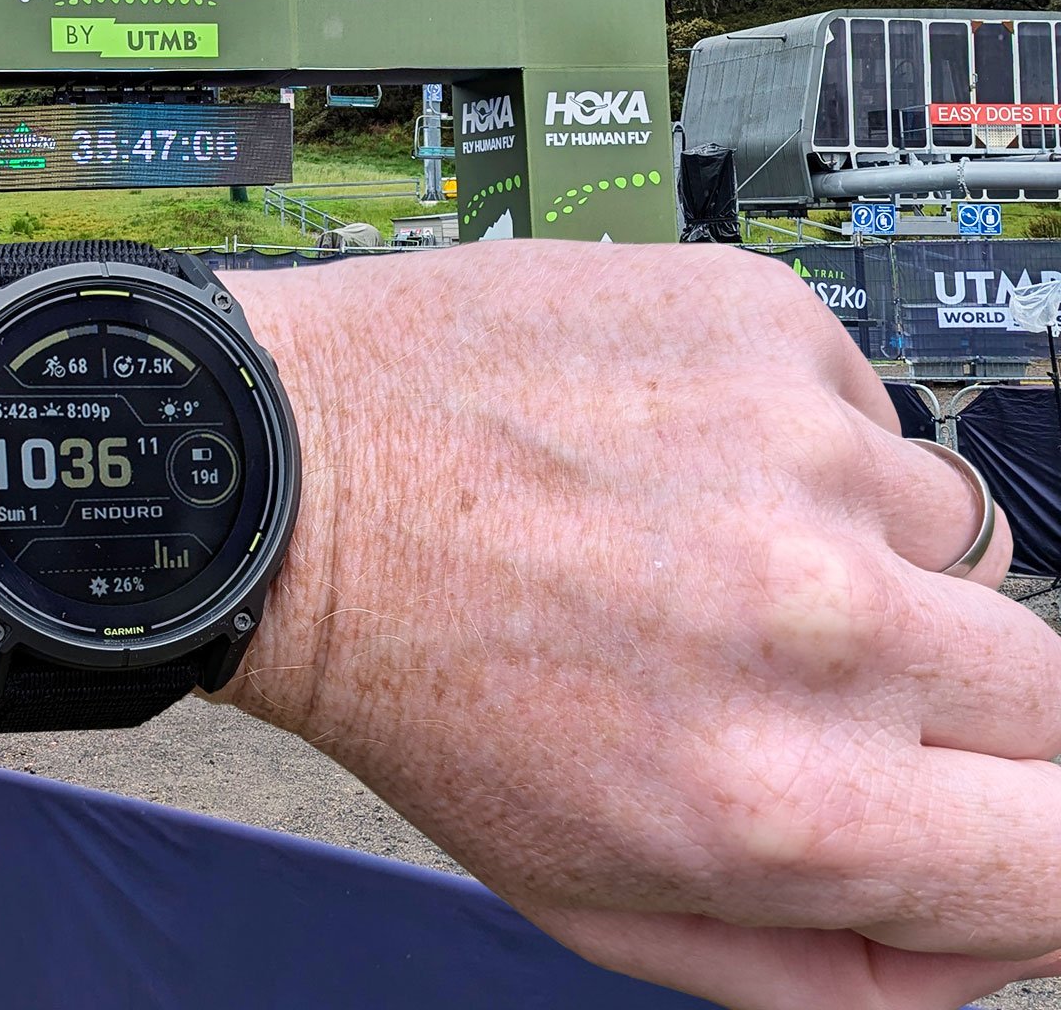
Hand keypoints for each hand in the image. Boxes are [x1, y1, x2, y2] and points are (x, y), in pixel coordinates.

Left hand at [226, 242, 1060, 1009]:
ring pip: (949, 538)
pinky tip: (660, 457)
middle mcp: (817, 623)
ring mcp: (798, 450)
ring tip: (688, 549)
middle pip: (1047, 692)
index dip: (1029, 842)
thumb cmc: (415, 689)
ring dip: (855, 559)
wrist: (285, 481)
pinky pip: (861, 410)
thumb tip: (972, 944)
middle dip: (946, 707)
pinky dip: (788, 444)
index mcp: (781, 802)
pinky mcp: (760, 323)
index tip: (979, 815)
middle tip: (787, 671)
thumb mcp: (589, 899)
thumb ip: (815, 970)